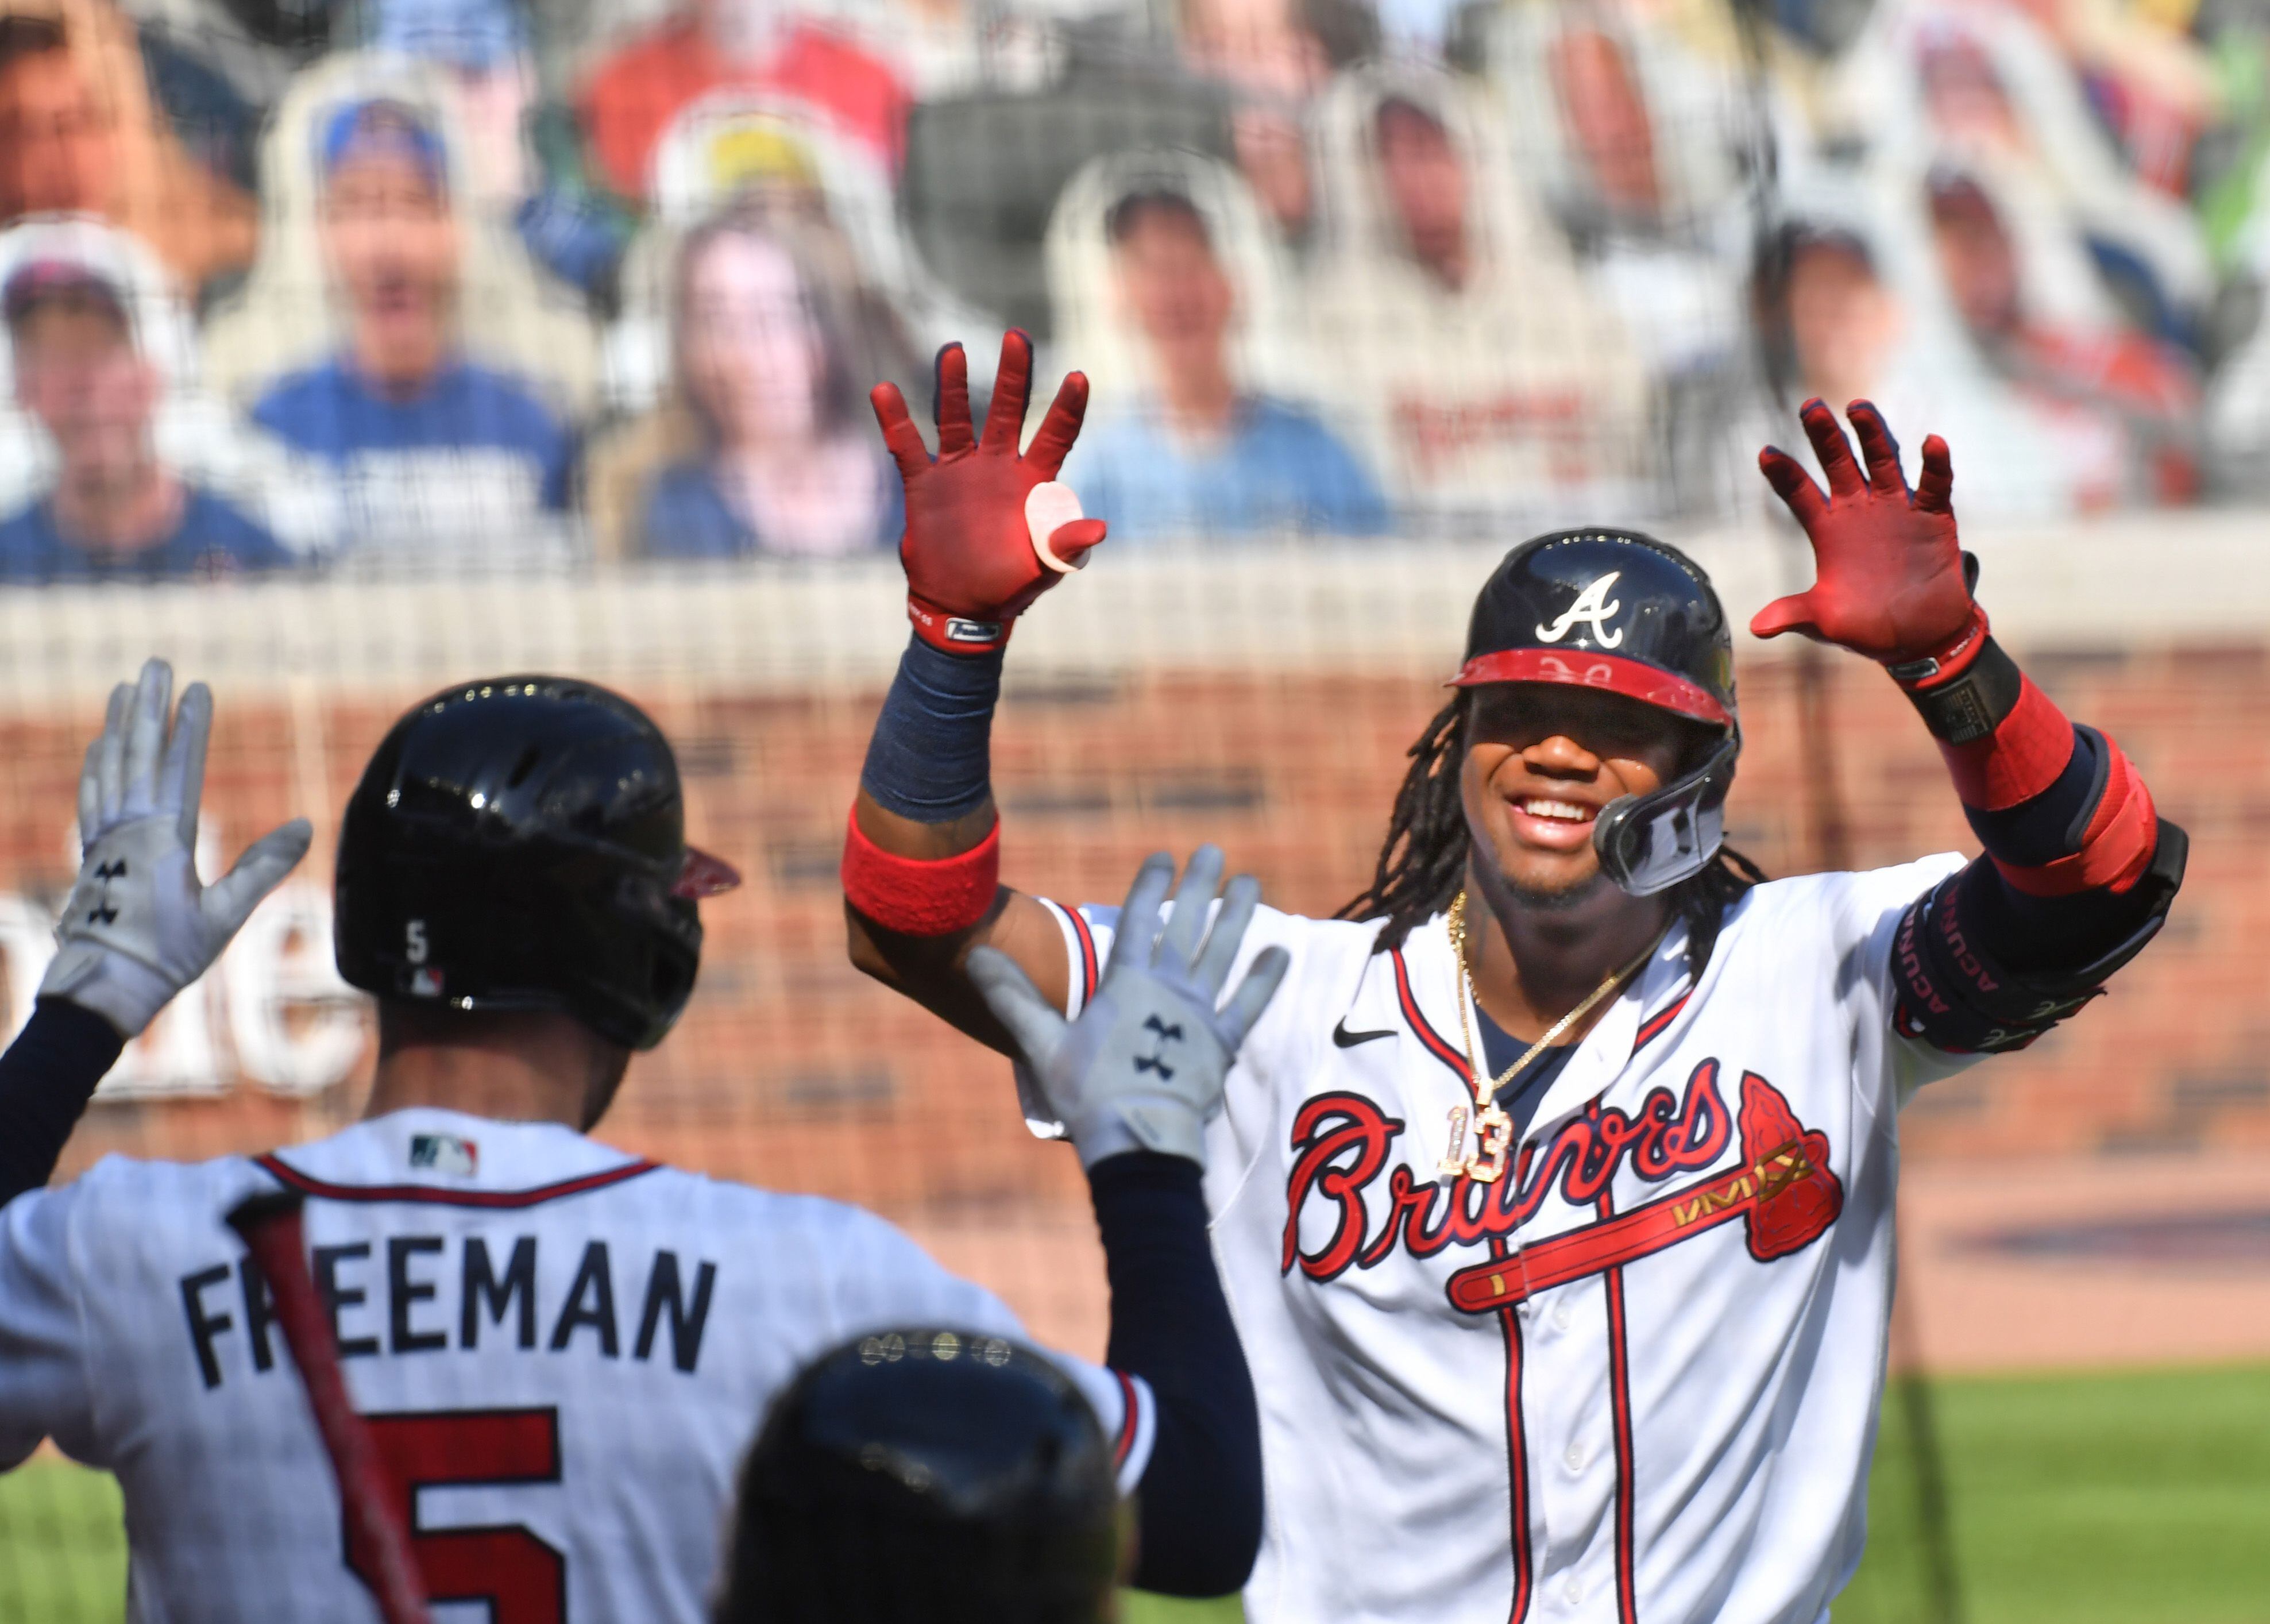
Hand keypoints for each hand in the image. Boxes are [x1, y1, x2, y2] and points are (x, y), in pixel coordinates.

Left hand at [41, 660, 312, 1037]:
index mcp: (163, 838)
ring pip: (110, 768)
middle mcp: (129, 829)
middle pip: (139, 754)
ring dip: (119, 726)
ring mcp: (105, 839)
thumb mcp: (224, 916)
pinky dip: (96, 766)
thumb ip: (263, 868)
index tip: (199, 687)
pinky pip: (92, 797)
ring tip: (124, 689)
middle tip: (156, 664)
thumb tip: (307, 826)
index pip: (180, 768)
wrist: (103, 987)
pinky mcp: (93, 855)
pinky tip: (99, 748)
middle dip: (150, 706)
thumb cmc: (167, 955)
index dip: (192, 726)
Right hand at [870, 330, 1107, 653]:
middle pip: (1008, 411)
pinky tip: (883, 390)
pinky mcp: (925, 485)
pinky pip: (907, 447)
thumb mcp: (1045, 567)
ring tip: (954, 352)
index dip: (1067, 408)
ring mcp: (960, 471)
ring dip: (954, 387)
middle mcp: (998, 466)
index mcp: (1034, 482)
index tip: (1079, 376)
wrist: (963, 607)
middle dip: (1014, 377)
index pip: (1056, 435)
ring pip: (957, 419)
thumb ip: (1067, 543)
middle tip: (1017, 338)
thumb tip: (1099, 528)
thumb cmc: (1012, 585)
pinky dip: (895, 420)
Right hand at [968, 846, 1289, 1168]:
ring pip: (1222, 953)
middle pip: (1185, 926)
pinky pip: (1250, 1004)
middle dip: (1199, 886)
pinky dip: (1266, 978)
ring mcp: (1199, 1014)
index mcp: (1126, 985)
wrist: (1138, 1140)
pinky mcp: (1222, 1043)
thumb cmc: (1087, 1094)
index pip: (1138, 921)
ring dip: (1237, 916)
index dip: (1150, 884)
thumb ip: (1013, 996)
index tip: (1164, 855)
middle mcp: (1168, 989)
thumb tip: (976, 954)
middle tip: (1213, 851)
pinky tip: (1282, 952)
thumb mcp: (1042, 1043)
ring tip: (1250, 882)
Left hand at [1753, 399, 1980, 666]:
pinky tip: (1931, 442)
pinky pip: (1934, 485)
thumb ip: (1794, 615)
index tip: (1764, 452)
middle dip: (1824, 436)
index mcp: (1828, 530)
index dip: (1783, 474)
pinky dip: (1935, 464)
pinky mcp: (1932, 517)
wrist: (1919, 639)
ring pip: (1882, 461)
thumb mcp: (1825, 621)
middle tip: (1809, 407)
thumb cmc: (1868, 627)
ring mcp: (1896, 509)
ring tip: (1857, 408)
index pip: (1799, 493)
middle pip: (1838, 464)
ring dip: (1872, 434)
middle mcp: (1859, 511)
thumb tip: (1755, 627)